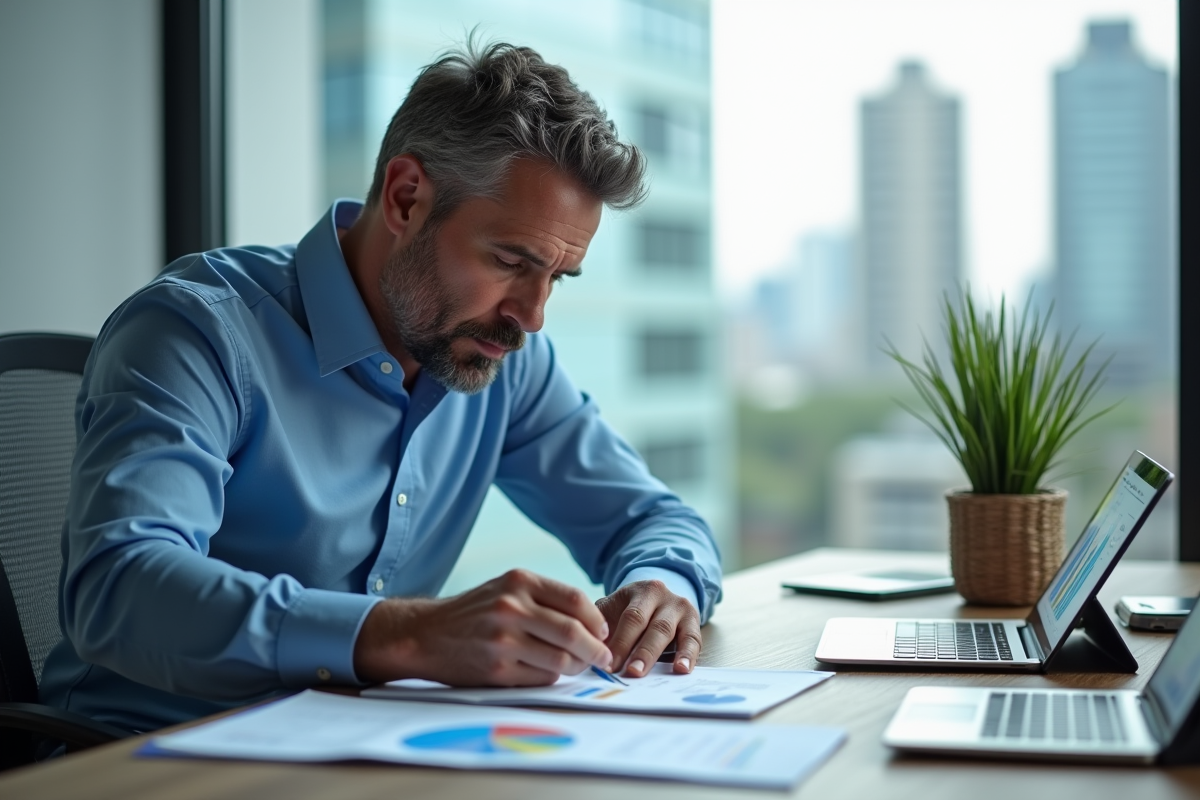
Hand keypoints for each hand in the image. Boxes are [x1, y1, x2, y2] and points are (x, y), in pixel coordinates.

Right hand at [353, 569, 611, 685]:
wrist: (426, 634)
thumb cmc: (474, 611)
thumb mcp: (506, 587)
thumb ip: (545, 598)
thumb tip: (594, 624)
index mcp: (518, 581)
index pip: (576, 600)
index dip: (597, 620)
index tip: (603, 632)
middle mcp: (511, 608)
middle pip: (574, 633)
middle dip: (596, 649)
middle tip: (604, 657)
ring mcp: (503, 641)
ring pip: (561, 660)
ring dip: (577, 666)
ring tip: (578, 666)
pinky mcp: (496, 670)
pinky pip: (541, 677)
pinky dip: (552, 676)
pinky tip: (548, 670)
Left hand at [595, 580, 700, 677]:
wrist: (659, 596)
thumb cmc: (630, 609)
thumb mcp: (615, 608)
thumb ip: (601, 625)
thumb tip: (586, 651)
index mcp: (639, 591)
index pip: (630, 617)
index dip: (620, 642)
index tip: (607, 665)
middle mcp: (661, 595)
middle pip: (649, 624)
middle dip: (638, 651)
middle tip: (629, 673)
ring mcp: (679, 607)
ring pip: (668, 632)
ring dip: (656, 655)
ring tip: (647, 674)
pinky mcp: (694, 621)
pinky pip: (693, 639)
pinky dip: (688, 655)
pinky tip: (681, 669)